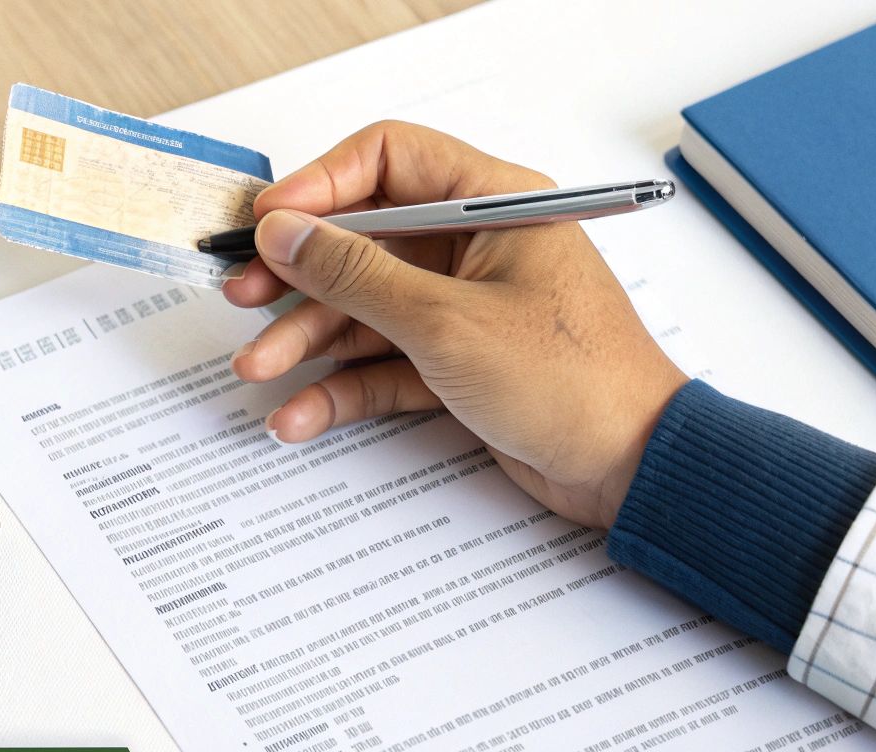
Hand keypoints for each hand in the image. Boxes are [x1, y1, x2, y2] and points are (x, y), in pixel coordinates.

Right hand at [222, 121, 687, 527]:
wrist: (631, 468)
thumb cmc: (574, 382)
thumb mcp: (446, 322)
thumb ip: (356, 275)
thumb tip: (287, 233)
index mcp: (493, 204)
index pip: (389, 160)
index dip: (320, 185)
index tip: (268, 222)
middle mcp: (475, 247)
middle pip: (363, 241)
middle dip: (300, 275)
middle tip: (244, 297)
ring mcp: (463, 308)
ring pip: (364, 309)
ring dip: (308, 341)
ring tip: (259, 370)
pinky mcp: (455, 365)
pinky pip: (381, 364)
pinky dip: (340, 388)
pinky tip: (300, 413)